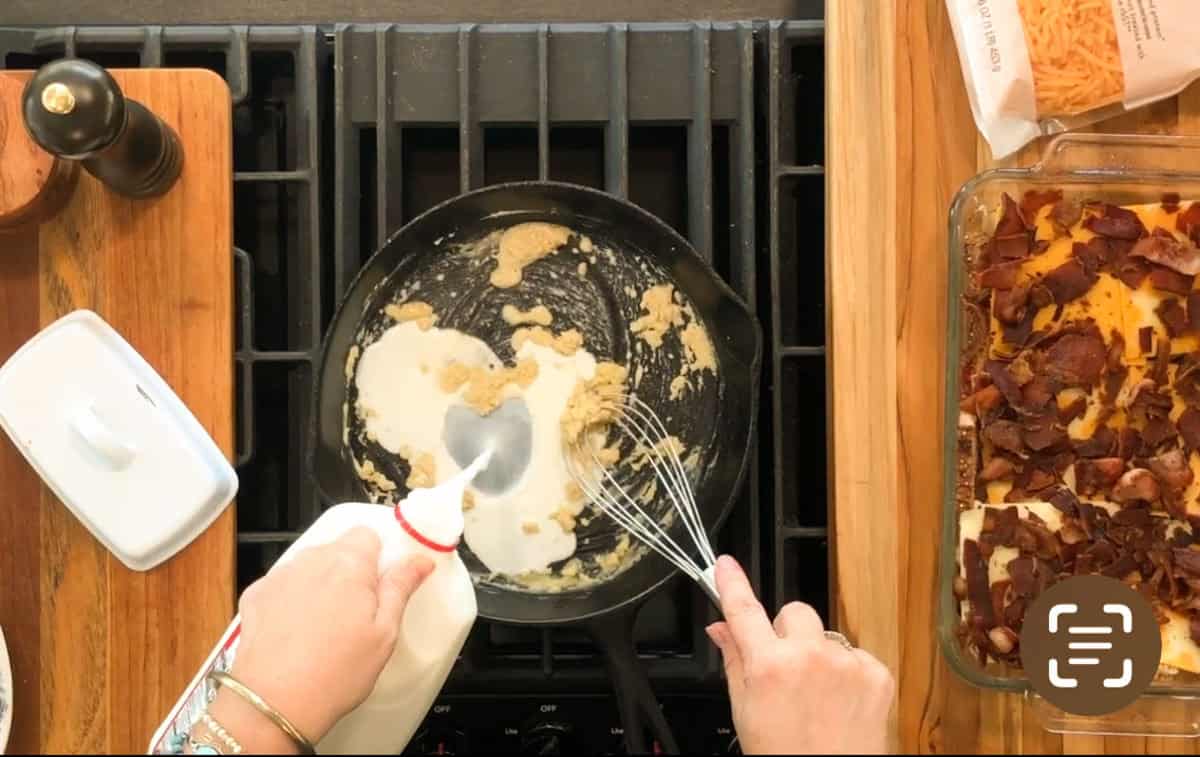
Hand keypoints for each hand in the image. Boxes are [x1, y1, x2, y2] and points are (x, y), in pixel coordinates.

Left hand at [218, 527, 433, 748]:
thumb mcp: (384, 633)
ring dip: (321, 585)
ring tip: (327, 628)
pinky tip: (298, 631)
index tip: (382, 583)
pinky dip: (292, 599)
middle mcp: (311, 561)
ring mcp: (279, 577)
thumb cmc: (335, 673)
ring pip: (310, 567)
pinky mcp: (256, 595)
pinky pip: (284, 585)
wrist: (273, 704)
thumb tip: (420, 561)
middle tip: (358, 614)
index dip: (378, 557)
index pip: (368, 534)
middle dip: (350, 573)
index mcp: (349, 564)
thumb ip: (401, 587)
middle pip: (338, 550)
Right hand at [706, 555, 893, 754]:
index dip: (732, 583)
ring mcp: (847, 664)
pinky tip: (841, 703)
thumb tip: (721, 629)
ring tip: (817, 696)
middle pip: (794, 612)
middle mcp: (810, 658)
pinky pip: (856, 655)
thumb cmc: (785, 756)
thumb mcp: (745, 712)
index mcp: (770, 667)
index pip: (744, 611)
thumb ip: (734, 661)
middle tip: (785, 668)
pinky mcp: (877, 674)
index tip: (725, 564)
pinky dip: (849, 673)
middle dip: (788, 633)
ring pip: (826, 635)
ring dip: (819, 654)